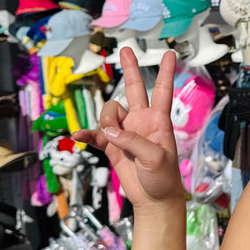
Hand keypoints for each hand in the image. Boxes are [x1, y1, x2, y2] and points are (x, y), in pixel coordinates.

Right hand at [72, 47, 186, 208]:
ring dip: (107, 122)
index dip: (166, 72)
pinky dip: (87, 134)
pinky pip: (96, 135)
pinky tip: (78, 135)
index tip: (171, 54)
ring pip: (110, 113)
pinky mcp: (112, 147)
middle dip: (130, 69)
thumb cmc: (163, 178)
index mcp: (158, 121)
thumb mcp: (155, 158)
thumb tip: (110, 131)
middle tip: (125, 50)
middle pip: (134, 89)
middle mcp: (141, 122)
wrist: (154, 200)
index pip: (162, 90)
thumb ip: (133, 141)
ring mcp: (126, 133)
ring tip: (113, 139)